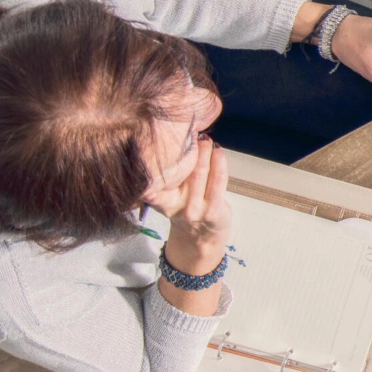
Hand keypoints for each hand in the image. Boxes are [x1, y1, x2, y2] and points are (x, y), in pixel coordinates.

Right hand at [154, 137, 230, 280]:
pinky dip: (219, 162)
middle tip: (188, 130)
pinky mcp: (215, 209)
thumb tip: (173, 141)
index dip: (152, 164)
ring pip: (200, 173)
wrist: (201, 241)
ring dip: (204, 152)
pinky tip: (218, 151)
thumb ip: (170, 176)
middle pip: (181, 171)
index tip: (153, 144)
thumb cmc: (186, 210)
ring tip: (205, 139)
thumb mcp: (170, 197)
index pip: (151, 183)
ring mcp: (196, 209)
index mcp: (160, 201)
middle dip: (187, 148)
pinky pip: (219, 180)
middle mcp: (176, 206)